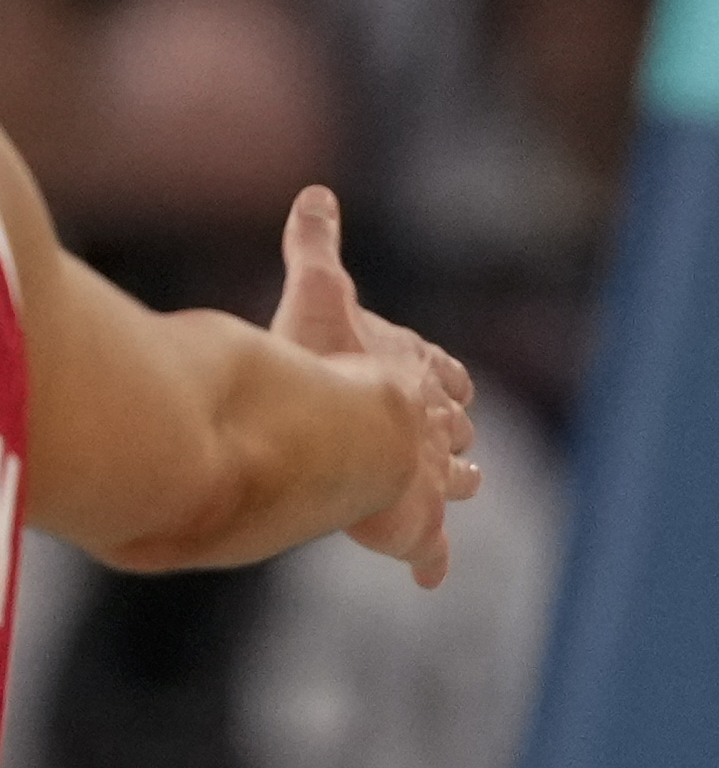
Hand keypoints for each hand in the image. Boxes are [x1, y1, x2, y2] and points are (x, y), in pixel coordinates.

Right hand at [270, 187, 477, 588]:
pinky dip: (431, 560)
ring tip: (450, 493)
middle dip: (449, 434)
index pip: (439, 371)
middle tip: (449, 439)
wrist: (353, 435)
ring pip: (450, 485)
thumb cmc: (332, 365)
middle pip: (451, 430)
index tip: (446, 378)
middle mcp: (428, 430)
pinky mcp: (414, 529)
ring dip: (450, 489)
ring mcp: (424, 482)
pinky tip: (431, 575)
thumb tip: (316, 192)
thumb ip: (316, 246)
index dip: (439, 374)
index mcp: (414, 375)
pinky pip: (428, 551)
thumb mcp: (320, 293)